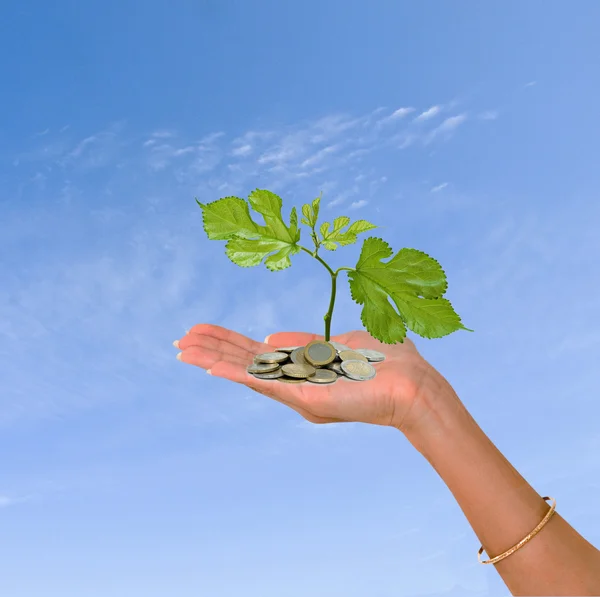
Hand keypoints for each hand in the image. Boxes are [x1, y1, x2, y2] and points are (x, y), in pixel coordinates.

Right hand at [175, 324, 445, 430]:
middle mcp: (296, 380)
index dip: (230, 341)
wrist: (415, 386)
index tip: (206, 332)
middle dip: (213, 348)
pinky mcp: (306, 397)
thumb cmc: (390, 362)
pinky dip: (235, 373)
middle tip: (181, 339)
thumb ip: (308, 341)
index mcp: (305, 366)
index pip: (258, 351)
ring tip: (183, 347)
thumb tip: (272, 337)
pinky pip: (264, 382)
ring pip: (247, 371)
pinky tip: (209, 366)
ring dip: (213, 359)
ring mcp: (298, 390)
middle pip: (246, 360)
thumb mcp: (345, 342)